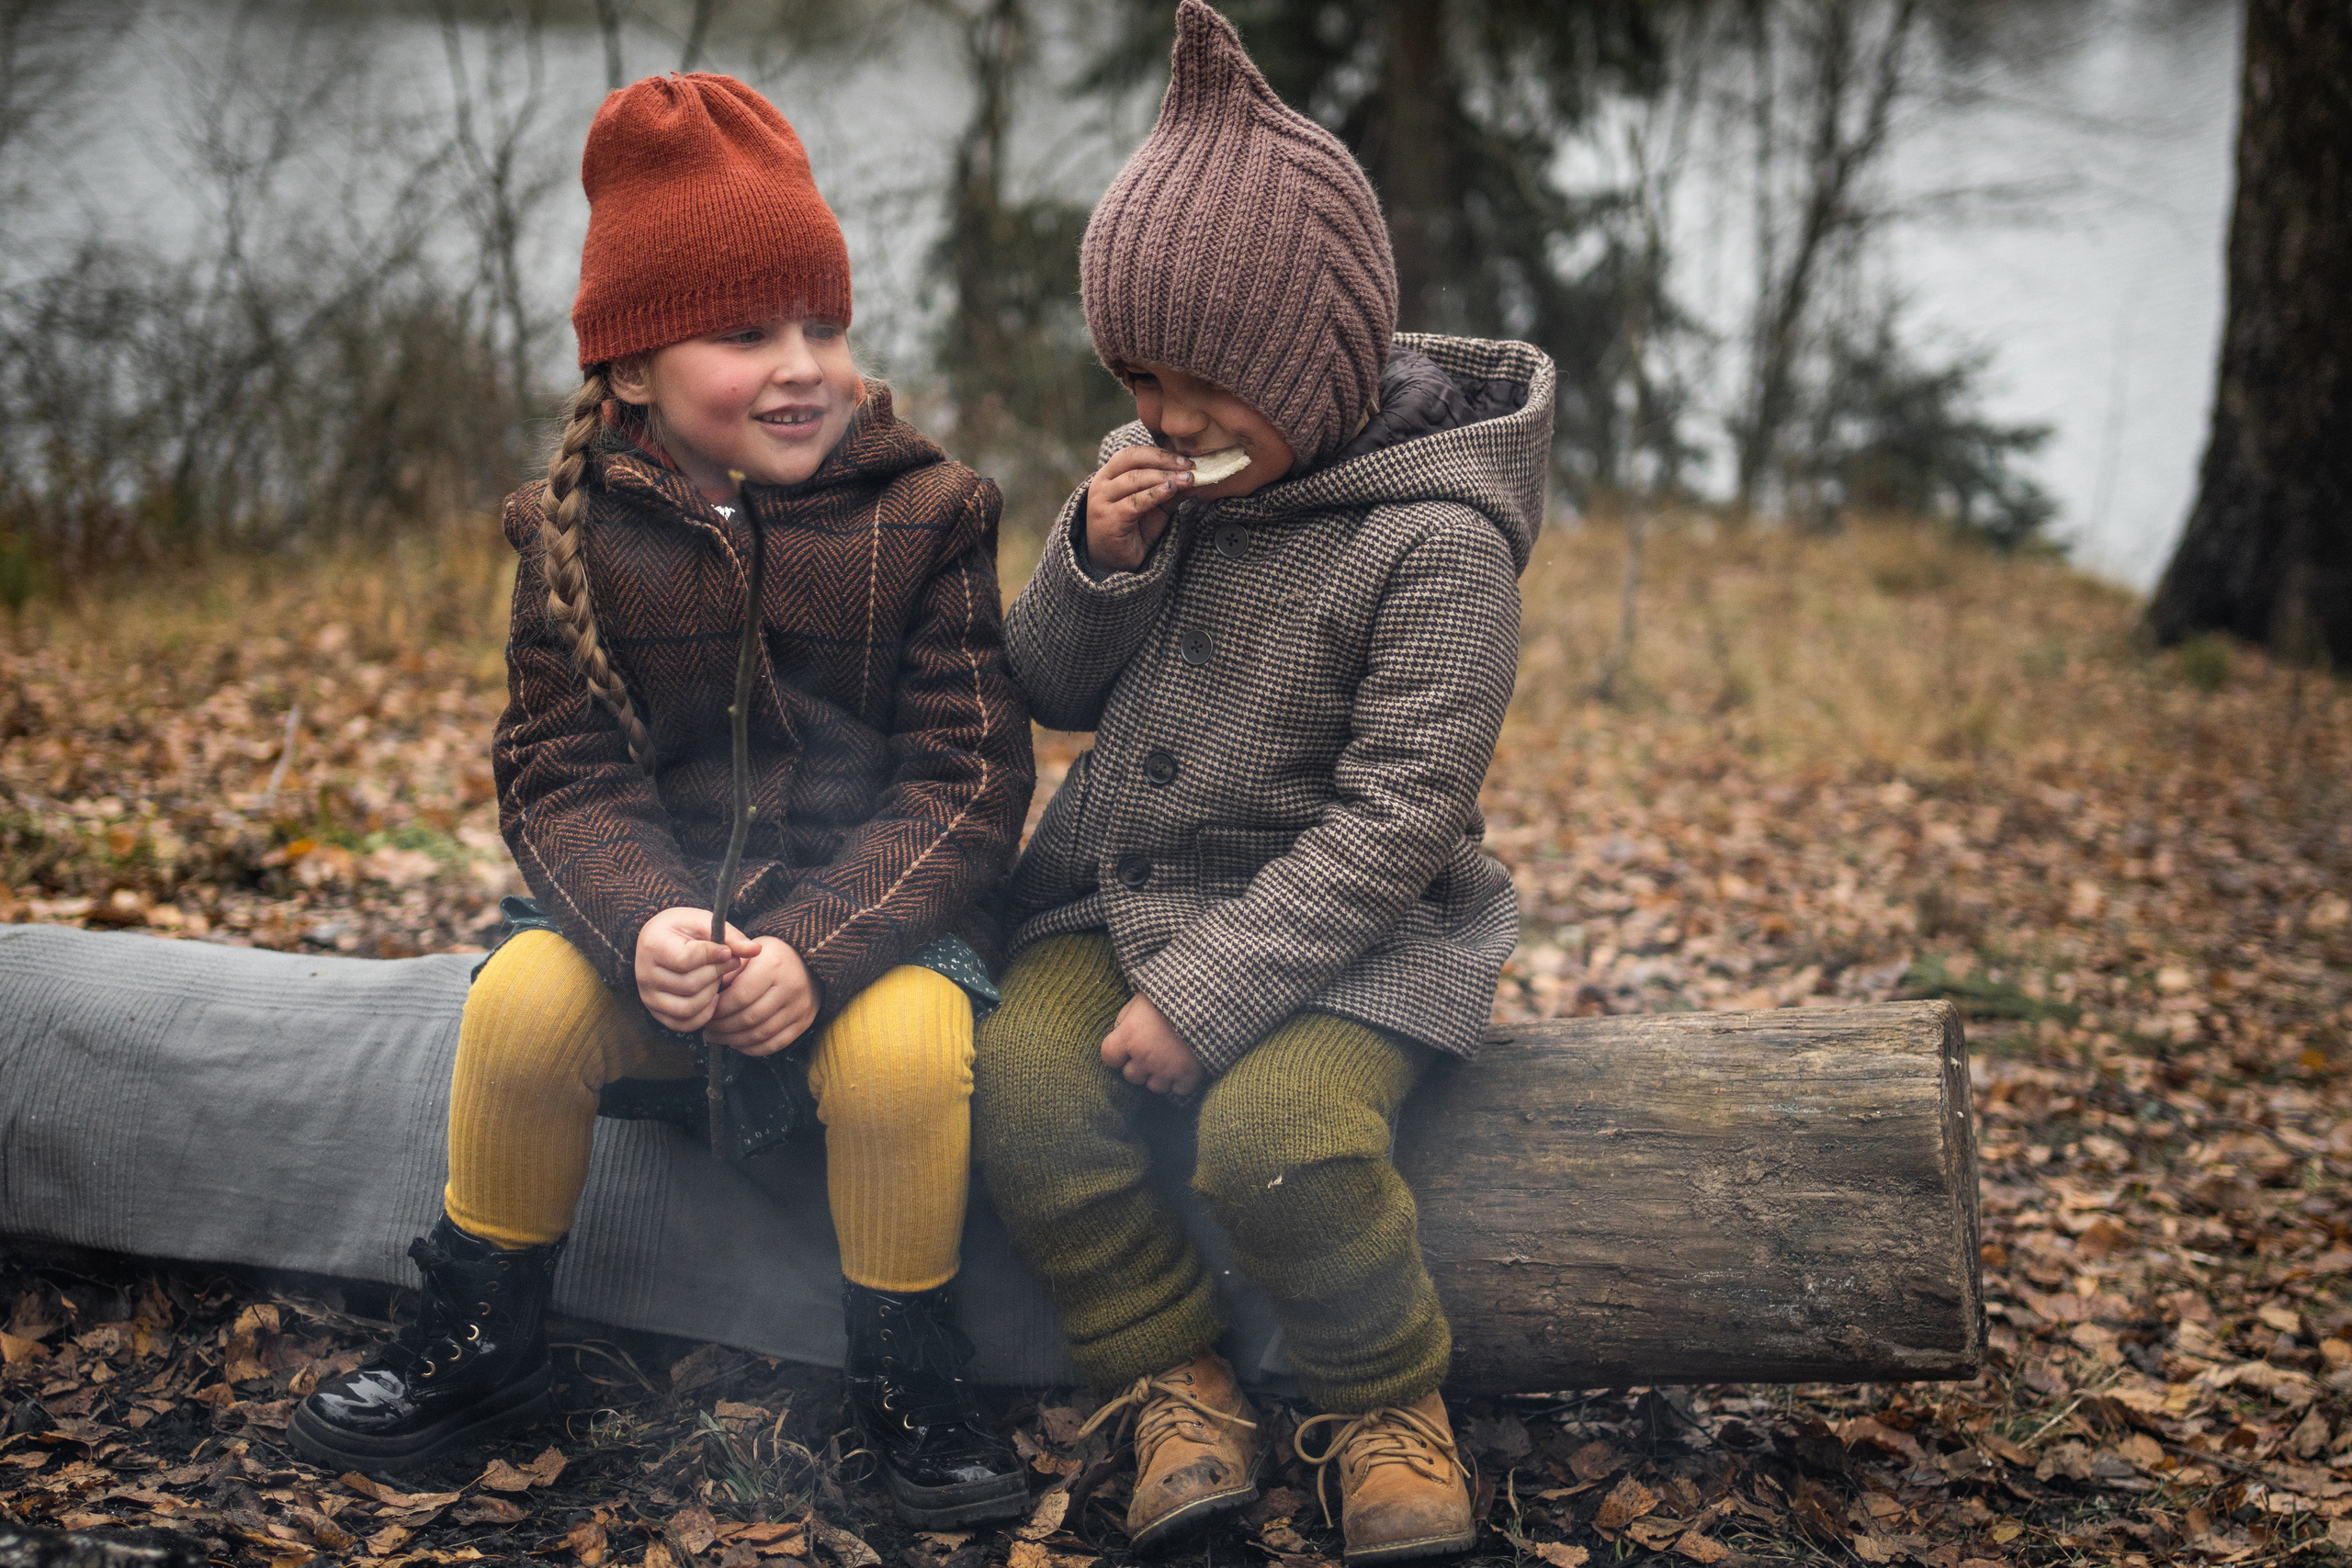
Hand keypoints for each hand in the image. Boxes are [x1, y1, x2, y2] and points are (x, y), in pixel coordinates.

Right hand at [635, 906, 744, 1032]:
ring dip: (711, 995)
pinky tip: (713, 998)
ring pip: (688, 1007)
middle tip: (728, 964)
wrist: (660, 940)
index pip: (686, 959)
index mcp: (653, 944)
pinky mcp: (656, 1012)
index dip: (713, 956)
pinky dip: (704, 1015)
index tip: (727, 951)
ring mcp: (648, 995)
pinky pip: (683, 1024)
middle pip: (689, 985)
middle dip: (716, 975)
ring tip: (719, 979)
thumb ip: (730, 936)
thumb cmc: (684, 929)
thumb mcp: (704, 922)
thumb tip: (756, 950)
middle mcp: (644, 973)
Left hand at [705, 936, 818, 1055]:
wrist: (807, 960)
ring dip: (734, 1040)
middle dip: (723, 1027)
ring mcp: (799, 1007)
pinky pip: (775, 1044)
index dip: (719, 1008)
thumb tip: (709, 990)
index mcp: (773, 965)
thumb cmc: (770, 956)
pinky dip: (753, 1048)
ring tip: (718, 1037)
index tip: (706, 1010)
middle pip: (749, 1018)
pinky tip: (738, 1043)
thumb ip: (728, 967)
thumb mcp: (749, 950)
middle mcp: (790, 987)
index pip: (740, 996)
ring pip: (761, 1034)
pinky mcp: (803, 1022)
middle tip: (708, 1029)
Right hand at [1084, 445, 1193, 571]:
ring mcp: (1102, 501)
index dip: (1160, 453)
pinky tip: (1171, 491)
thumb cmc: (1132, 530)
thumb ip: (1171, 491)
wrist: (1114, 563)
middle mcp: (1102, 484)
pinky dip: (1155, 494)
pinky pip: (1134, 503)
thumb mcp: (1155, 507)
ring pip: (1135, 480)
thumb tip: (1196, 477)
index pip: (1133, 453)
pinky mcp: (1109, 519)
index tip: (1185, 460)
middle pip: (1133, 460)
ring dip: (1164, 477)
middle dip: (1164, 461)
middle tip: (1189, 467)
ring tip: (1187, 479)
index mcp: (1110, 475)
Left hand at [1101, 992, 1204, 1096]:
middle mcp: (1145, 1056)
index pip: (1109, 1057)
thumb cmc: (1173, 992)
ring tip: (1169, 1057)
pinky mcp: (1189, 1076)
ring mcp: (1167, 1069)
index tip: (1125, 1047)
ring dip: (1159, 1075)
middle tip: (1152, 1049)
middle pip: (1131, 1076)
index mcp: (1129, 1035)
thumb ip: (1126, 1018)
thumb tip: (1119, 1033)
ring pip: (1154, 1086)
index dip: (1117, 1052)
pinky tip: (1184, 1064)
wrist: (1212, 996)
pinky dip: (1180, 1081)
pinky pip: (1178, 1091)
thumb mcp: (1142, 997)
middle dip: (1139, 1065)